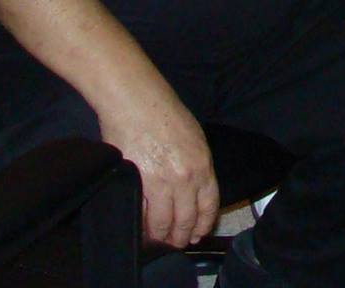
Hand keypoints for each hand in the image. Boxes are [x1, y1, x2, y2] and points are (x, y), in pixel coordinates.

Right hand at [93, 83, 219, 247]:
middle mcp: (185, 178)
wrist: (135, 99)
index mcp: (203, 165)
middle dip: (181, 236)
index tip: (197, 235)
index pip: (208, 206)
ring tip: (157, 241)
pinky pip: (142, 214)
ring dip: (161, 236)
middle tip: (175, 244)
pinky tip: (141, 229)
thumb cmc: (164, 111)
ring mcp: (161, 183)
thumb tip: (193, 191)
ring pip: (164, 223)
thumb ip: (197, 166)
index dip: (203, 225)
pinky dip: (142, 225)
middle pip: (186, 219)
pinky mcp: (137, 184)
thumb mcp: (194, 137)